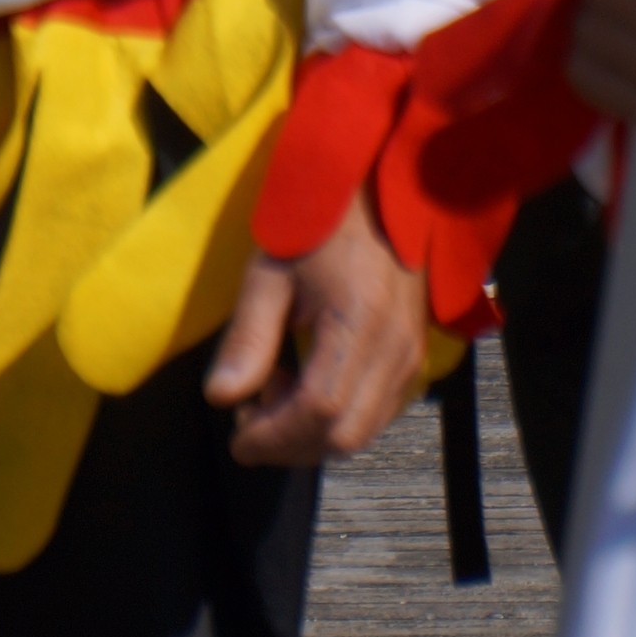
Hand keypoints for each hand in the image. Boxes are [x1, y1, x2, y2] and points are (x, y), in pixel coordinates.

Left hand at [208, 186, 429, 466]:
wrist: (377, 191)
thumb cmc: (318, 222)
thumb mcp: (270, 271)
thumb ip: (248, 337)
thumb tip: (221, 397)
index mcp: (359, 319)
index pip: (318, 410)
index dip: (273, 436)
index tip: (237, 437)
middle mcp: (395, 346)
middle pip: (343, 436)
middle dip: (289, 444)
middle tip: (251, 417)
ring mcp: (411, 353)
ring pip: (362, 432)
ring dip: (312, 435)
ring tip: (276, 391)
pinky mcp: (414, 355)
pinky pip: (376, 413)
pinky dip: (337, 420)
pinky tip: (309, 384)